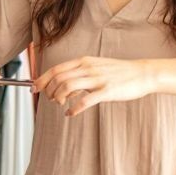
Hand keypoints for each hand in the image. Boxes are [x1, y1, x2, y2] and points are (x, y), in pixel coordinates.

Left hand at [33, 56, 154, 116]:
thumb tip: (62, 88)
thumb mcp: (96, 68)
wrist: (141, 74)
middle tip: (51, 100)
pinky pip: (85, 100)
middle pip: (59, 78)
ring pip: (68, 86)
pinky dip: (74, 108)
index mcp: (84, 61)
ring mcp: (98, 79)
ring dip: (59, 97)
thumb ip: (79, 76)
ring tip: (61, 104)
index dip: (42, 79)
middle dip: (49, 90)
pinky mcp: (107, 91)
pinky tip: (71, 113)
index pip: (56, 69)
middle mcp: (88, 67)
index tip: (34, 88)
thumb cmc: (118, 73)